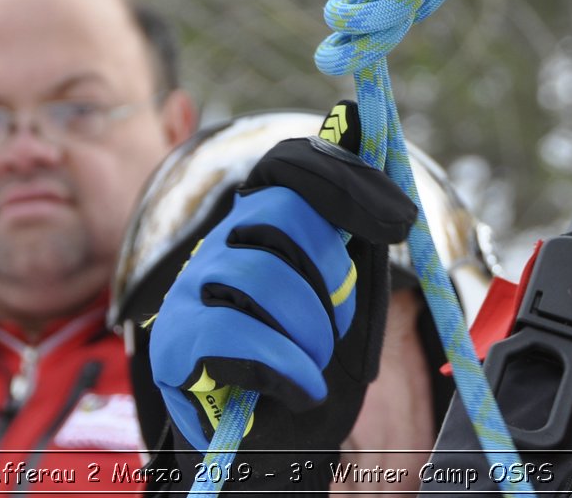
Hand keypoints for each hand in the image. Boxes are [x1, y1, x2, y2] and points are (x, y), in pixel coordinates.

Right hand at [148, 129, 416, 457]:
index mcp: (262, 225)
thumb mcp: (345, 293)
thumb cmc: (308, 364)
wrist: (268, 450)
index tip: (396, 219)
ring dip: (310, 330)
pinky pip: (231, 333)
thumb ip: (352, 224)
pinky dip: (283, 367)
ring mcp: (192, 289)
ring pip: (259, 275)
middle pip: (277, 212)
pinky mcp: (174, 341)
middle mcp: (221, 244)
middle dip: (331, 270)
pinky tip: (300, 388)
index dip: (344, 178)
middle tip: (340, 319)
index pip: (287, 166)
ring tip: (316, 364)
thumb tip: (353, 121)